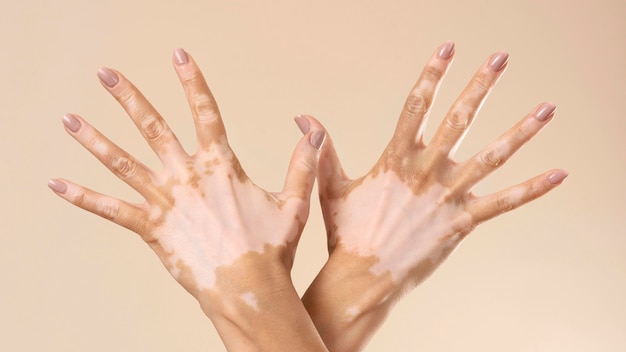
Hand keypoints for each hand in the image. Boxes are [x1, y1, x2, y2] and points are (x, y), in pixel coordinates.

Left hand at [49, 49, 327, 350]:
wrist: (247, 288)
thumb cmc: (271, 248)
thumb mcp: (293, 202)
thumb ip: (302, 165)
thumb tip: (313, 132)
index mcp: (221, 166)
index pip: (206, 112)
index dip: (192, 81)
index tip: (179, 56)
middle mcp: (188, 177)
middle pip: (152, 127)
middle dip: (127, 97)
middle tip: (105, 73)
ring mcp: (166, 201)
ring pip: (122, 162)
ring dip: (94, 139)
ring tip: (68, 119)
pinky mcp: (151, 228)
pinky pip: (111, 209)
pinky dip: (83, 196)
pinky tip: (57, 183)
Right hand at [302, 42, 566, 350]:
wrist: (363, 277)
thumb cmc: (346, 233)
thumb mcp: (331, 186)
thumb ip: (323, 149)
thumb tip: (302, 116)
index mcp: (396, 159)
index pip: (416, 106)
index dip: (432, 75)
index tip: (448, 49)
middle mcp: (426, 172)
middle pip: (459, 120)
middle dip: (481, 86)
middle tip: (501, 58)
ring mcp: (448, 197)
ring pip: (491, 158)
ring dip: (521, 131)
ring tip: (548, 107)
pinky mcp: (463, 222)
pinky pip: (503, 203)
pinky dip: (532, 188)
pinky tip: (559, 173)